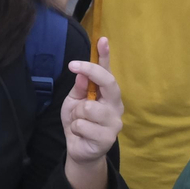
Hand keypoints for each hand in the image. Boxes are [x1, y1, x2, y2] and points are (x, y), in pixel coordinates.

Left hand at [62, 38, 123, 188]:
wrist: (78, 149)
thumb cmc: (78, 121)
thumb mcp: (74, 101)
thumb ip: (80, 88)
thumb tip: (82, 73)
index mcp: (107, 94)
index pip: (108, 71)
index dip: (106, 55)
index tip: (102, 40)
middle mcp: (115, 105)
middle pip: (108, 82)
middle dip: (91, 72)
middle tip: (73, 66)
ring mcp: (114, 122)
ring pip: (88, 107)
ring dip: (77, 114)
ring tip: (80, 121)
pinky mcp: (109, 138)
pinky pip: (83, 125)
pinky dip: (76, 128)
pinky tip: (82, 134)